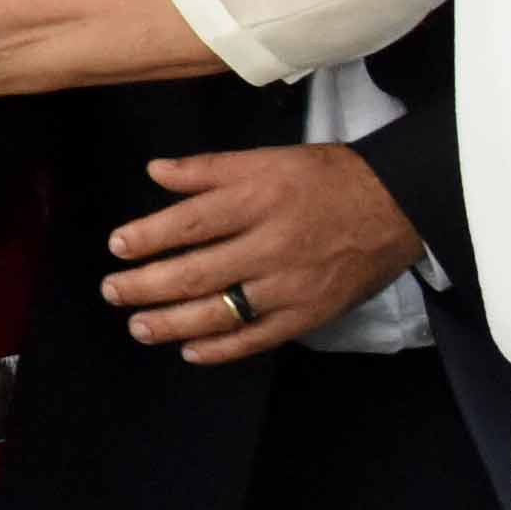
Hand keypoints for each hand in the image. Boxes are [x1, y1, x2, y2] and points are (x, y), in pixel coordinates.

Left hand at [98, 143, 419, 362]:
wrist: (397, 206)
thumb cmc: (327, 178)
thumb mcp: (267, 158)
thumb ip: (208, 168)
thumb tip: (154, 171)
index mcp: (259, 200)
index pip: (190, 223)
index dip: (148, 237)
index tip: (117, 246)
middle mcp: (271, 245)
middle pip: (196, 273)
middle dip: (146, 286)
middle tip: (112, 291)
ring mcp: (290, 285)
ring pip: (221, 312)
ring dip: (172, 323)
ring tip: (139, 327)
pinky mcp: (309, 314)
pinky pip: (257, 338)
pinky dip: (221, 349)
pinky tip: (190, 351)